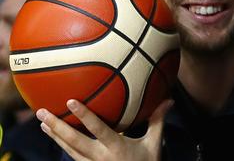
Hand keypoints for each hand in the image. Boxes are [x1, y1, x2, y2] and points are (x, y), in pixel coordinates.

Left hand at [36, 99, 172, 160]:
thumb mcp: (154, 143)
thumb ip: (157, 120)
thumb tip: (168, 100)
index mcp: (116, 148)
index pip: (97, 129)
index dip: (84, 115)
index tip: (71, 101)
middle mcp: (100, 157)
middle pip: (73, 141)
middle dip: (56, 126)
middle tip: (42, 112)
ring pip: (68, 149)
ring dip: (54, 135)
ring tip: (42, 121)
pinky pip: (71, 156)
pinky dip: (61, 144)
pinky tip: (54, 135)